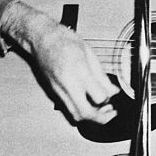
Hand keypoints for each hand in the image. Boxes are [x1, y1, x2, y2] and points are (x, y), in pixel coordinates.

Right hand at [4, 2, 119, 123]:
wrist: (41, 38)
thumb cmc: (63, 40)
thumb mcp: (89, 53)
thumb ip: (101, 75)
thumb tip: (112, 90)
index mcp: (79, 71)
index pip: (98, 96)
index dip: (109, 98)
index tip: (114, 94)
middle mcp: (67, 84)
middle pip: (85, 113)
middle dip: (101, 118)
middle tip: (111, 113)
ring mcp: (58, 90)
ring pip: (75, 115)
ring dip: (90, 118)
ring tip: (101, 110)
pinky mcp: (53, 93)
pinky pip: (68, 109)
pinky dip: (80, 111)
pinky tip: (88, 104)